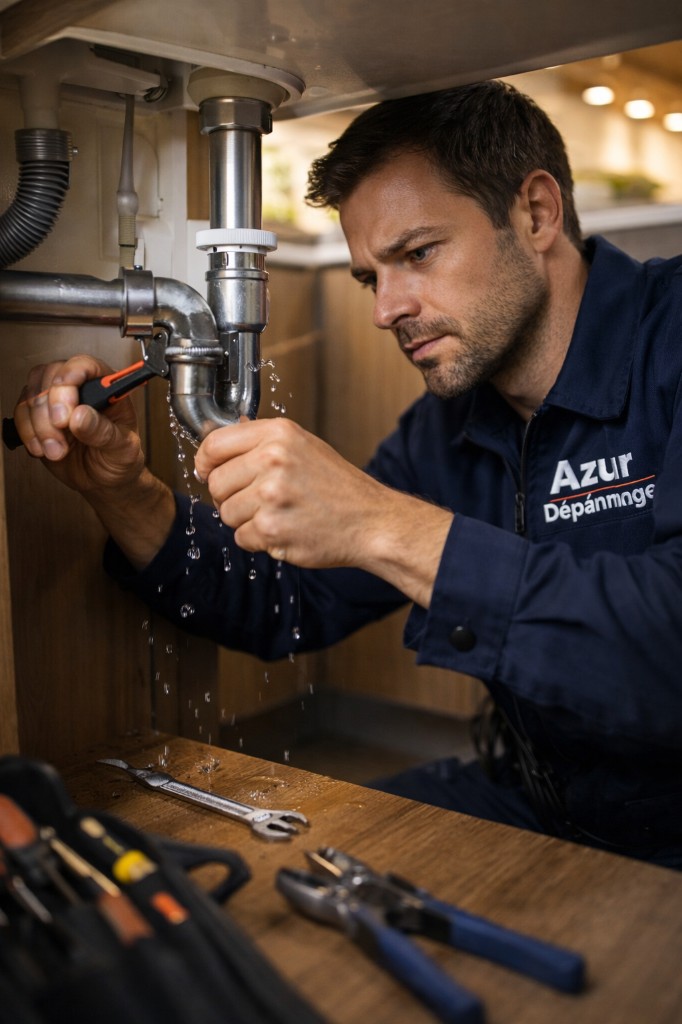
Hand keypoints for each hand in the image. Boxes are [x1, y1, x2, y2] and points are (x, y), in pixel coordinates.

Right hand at [13, 354, 144, 496]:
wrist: (103, 480)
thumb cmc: (119, 458)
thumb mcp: (122, 449)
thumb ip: (103, 431)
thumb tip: (80, 415)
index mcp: (106, 387)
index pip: (86, 365)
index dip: (72, 375)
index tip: (67, 399)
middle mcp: (79, 388)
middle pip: (52, 375)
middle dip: (51, 405)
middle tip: (61, 429)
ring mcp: (56, 401)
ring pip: (32, 394)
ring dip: (39, 424)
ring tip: (57, 451)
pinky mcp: (38, 417)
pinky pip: (21, 413)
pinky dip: (28, 432)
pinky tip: (43, 449)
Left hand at [194, 417, 452, 605]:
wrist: (371, 521)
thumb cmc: (338, 486)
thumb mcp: (303, 446)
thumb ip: (261, 442)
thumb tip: (216, 444)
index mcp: (279, 434)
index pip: (214, 444)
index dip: (205, 462)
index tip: (208, 471)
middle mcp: (273, 461)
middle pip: (216, 483)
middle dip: (229, 496)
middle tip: (256, 500)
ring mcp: (272, 497)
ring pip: (226, 514)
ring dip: (245, 521)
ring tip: (277, 515)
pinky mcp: (273, 530)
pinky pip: (242, 538)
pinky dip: (259, 540)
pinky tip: (285, 530)